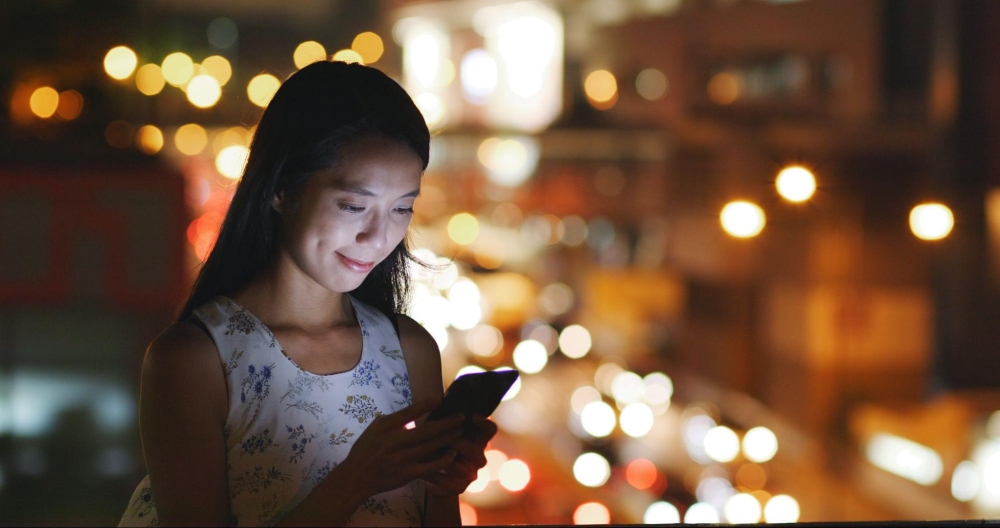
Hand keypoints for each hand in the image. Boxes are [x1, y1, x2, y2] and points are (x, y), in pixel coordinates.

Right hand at [339, 398, 465, 496]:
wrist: (356, 476)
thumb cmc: (368, 448)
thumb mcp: (377, 427)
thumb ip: (397, 419)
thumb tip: (420, 409)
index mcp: (385, 426)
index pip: (408, 412)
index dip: (426, 405)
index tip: (440, 398)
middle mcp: (393, 442)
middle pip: (426, 431)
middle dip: (447, 423)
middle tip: (461, 417)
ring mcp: (401, 459)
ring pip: (431, 447)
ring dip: (448, 438)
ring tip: (460, 431)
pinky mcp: (406, 474)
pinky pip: (430, 467)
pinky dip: (443, 460)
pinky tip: (452, 453)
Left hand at [424, 414, 497, 494]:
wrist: (424, 471)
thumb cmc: (431, 442)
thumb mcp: (436, 428)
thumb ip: (443, 417)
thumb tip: (441, 397)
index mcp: (475, 437)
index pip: (489, 429)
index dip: (485, 423)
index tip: (473, 416)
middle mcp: (476, 454)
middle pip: (479, 451)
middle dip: (463, 445)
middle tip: (451, 439)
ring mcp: (470, 472)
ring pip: (468, 469)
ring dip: (454, 463)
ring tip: (440, 458)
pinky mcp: (459, 486)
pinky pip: (455, 485)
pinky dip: (442, 479)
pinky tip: (429, 475)